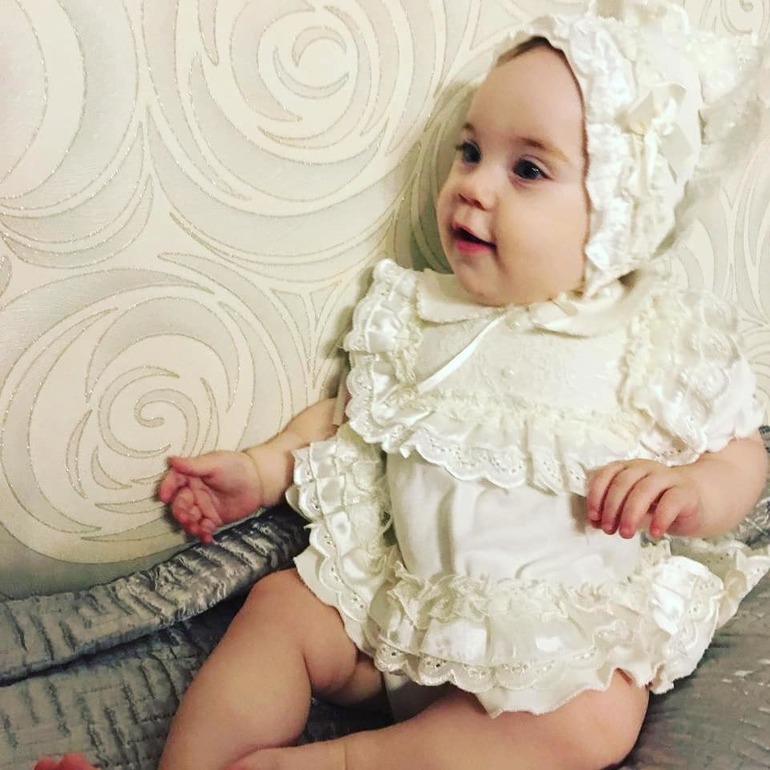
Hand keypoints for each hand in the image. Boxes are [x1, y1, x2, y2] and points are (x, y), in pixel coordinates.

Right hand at [157, 451, 263, 542]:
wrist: (259, 481)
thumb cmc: (236, 467)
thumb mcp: (214, 463)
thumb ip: (193, 465)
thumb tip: (171, 460)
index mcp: (192, 475)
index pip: (174, 481)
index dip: (167, 488)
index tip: (163, 497)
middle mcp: (194, 491)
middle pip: (179, 504)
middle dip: (180, 512)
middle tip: (186, 517)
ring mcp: (203, 506)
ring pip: (189, 518)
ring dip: (190, 525)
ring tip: (198, 529)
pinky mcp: (213, 518)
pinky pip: (203, 528)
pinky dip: (203, 534)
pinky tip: (207, 538)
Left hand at [586, 459, 703, 538]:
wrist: (696, 504)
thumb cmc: (658, 505)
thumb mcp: (632, 507)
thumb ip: (614, 511)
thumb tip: (595, 522)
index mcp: (629, 468)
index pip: (607, 474)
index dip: (596, 495)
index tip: (593, 516)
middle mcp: (646, 468)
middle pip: (623, 482)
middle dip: (611, 508)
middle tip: (608, 529)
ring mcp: (667, 477)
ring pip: (644, 489)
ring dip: (631, 513)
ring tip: (625, 534)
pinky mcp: (686, 491)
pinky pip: (671, 501)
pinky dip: (660, 518)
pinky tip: (654, 533)